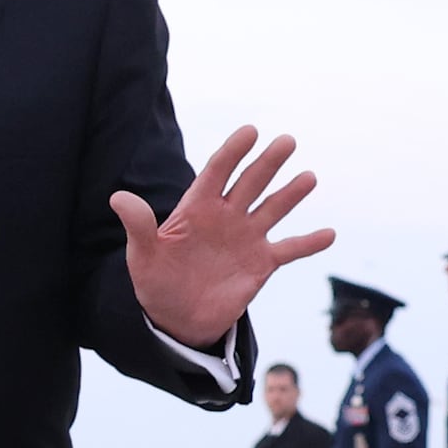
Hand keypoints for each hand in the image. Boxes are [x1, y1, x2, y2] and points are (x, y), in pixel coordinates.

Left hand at [110, 125, 334, 348]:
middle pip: (250, 183)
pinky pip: (289, 250)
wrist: (176, 316)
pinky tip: (329, 233)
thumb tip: (118, 197)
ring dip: (290, 194)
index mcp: (196, 208)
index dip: (232, 151)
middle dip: (267, 162)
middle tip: (287, 141)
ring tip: (308, 176)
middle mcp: (225, 216)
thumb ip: (138, 225)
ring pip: (273, 209)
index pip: (217, 172)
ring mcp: (245, 238)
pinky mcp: (260, 264)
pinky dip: (308, 243)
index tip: (249, 131)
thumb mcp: (142, 254)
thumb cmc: (155, 280)